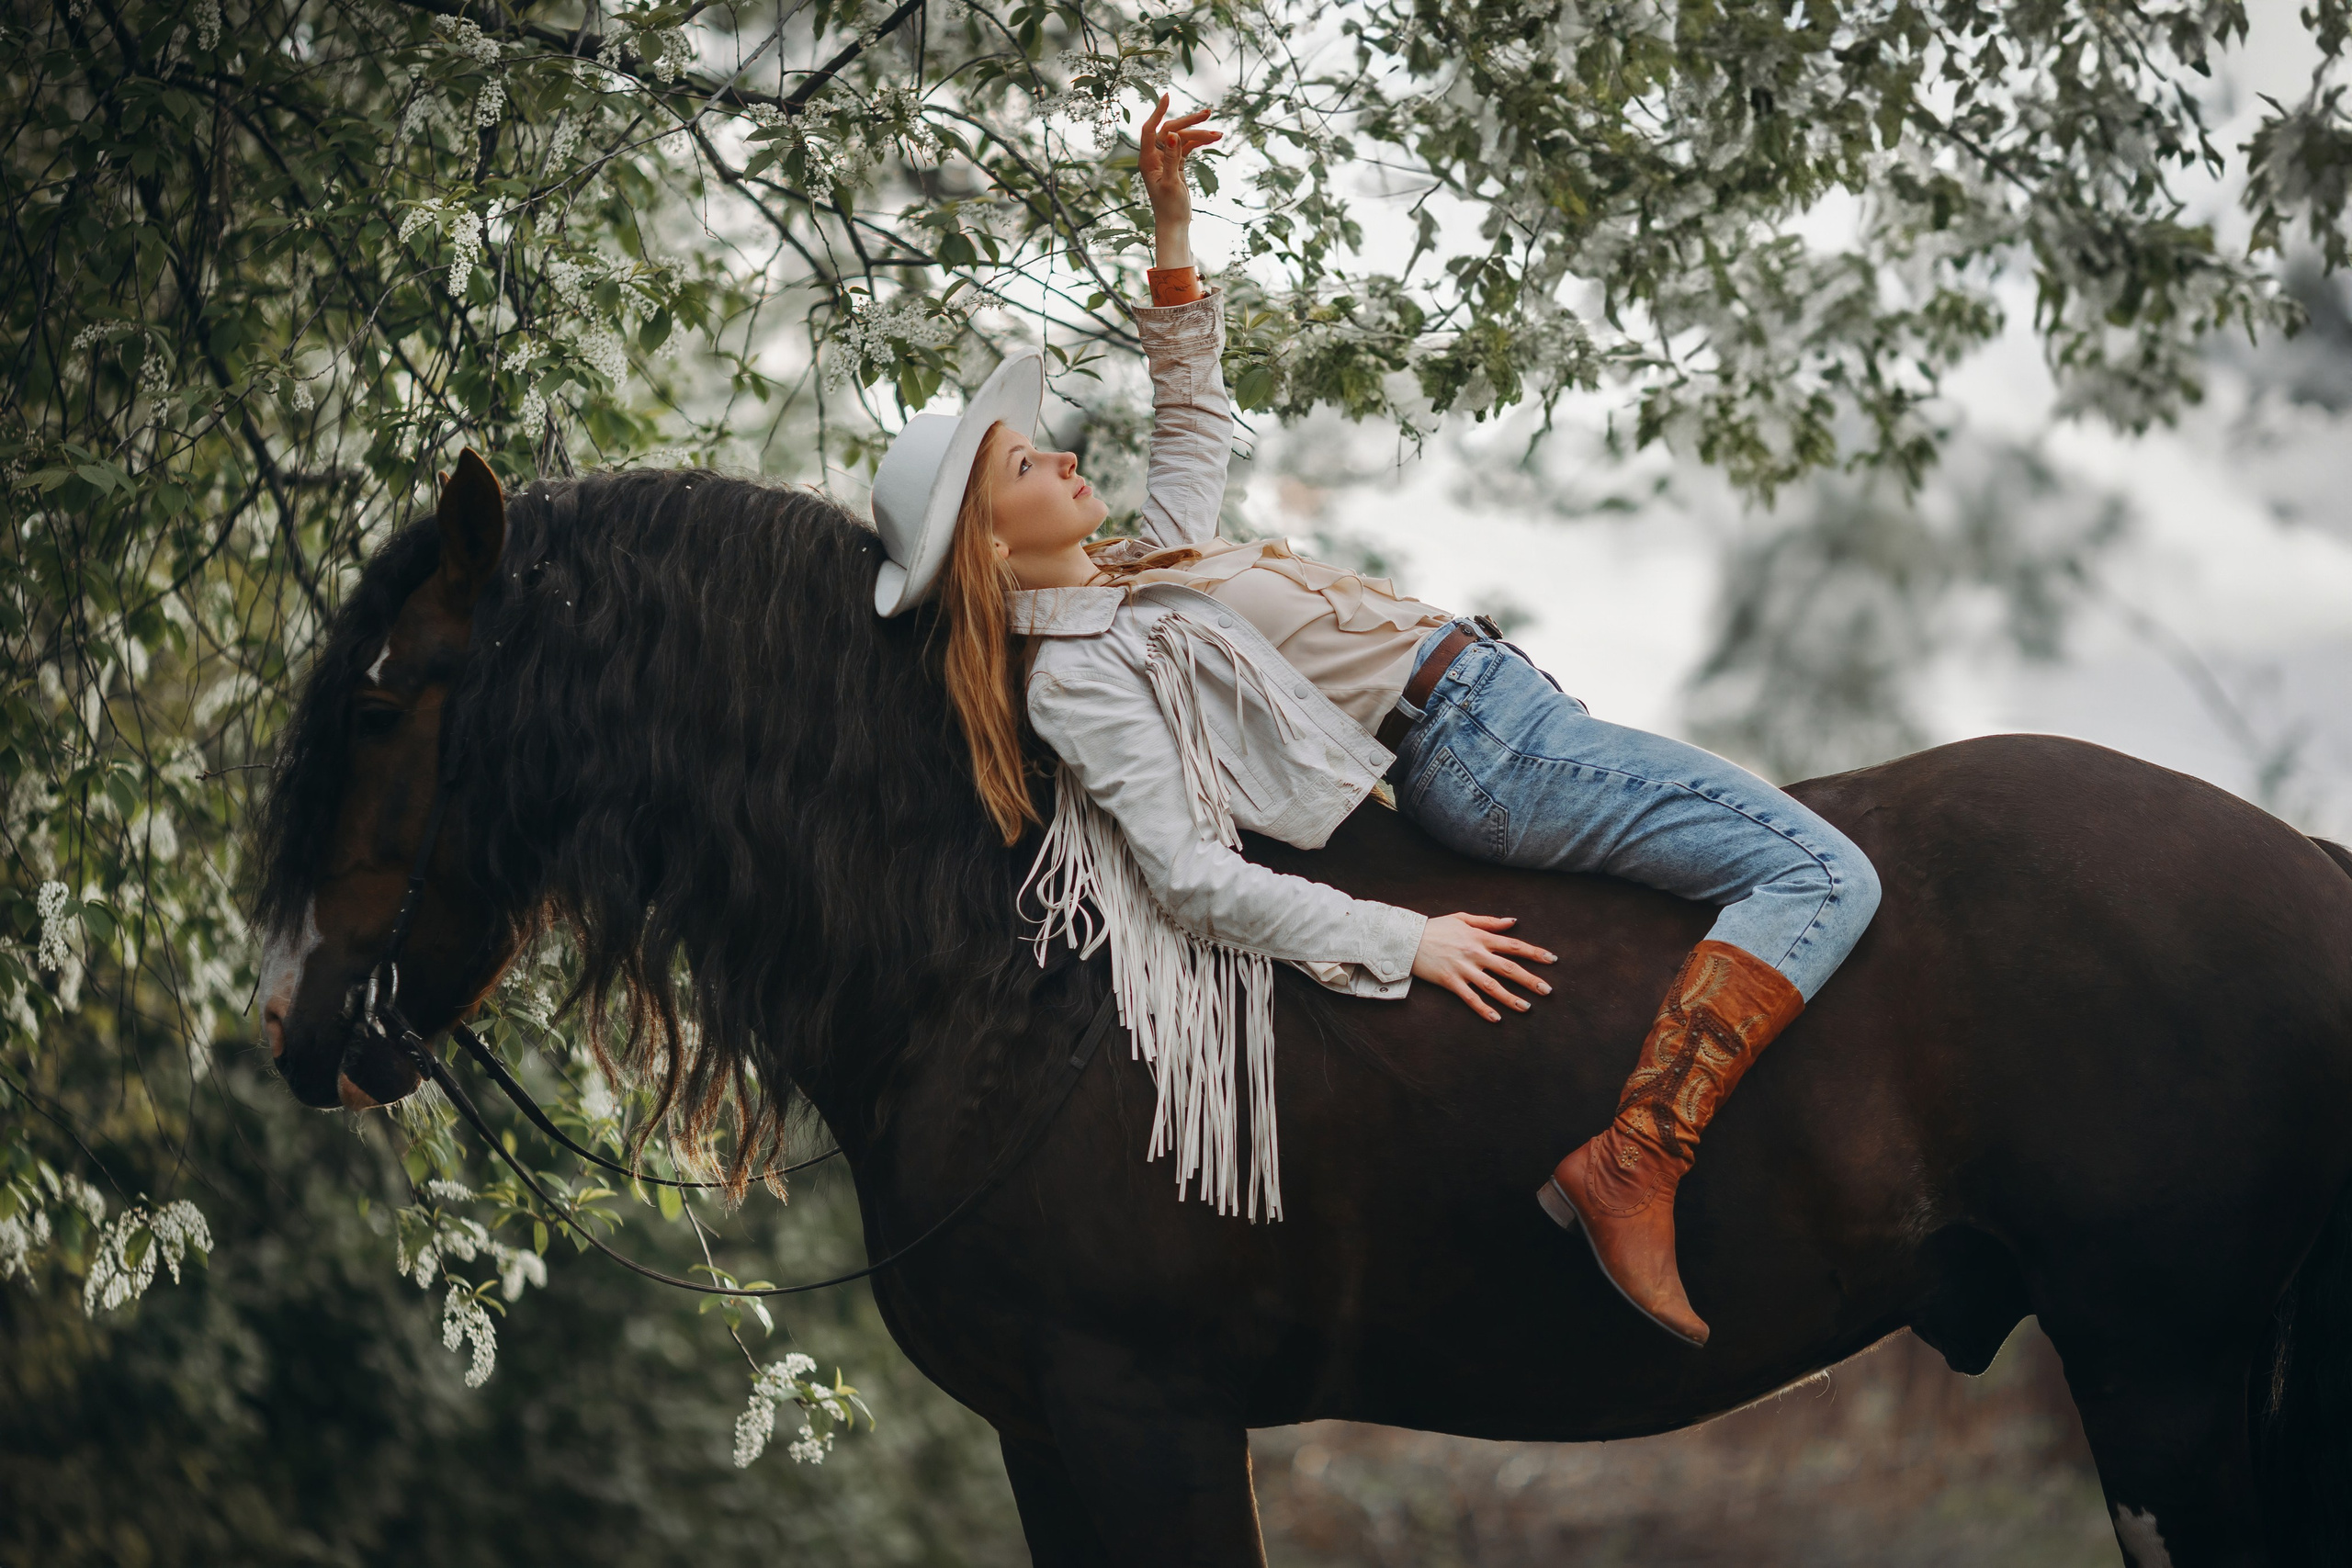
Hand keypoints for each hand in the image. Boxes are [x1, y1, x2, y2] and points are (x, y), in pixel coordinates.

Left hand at [1137, 92, 1220, 263]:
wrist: (1175, 224)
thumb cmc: (1169, 208)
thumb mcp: (1171, 183)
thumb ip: (1172, 159)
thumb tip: (1173, 135)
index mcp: (1147, 160)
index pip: (1150, 130)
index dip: (1158, 112)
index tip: (1168, 96)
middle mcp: (1154, 157)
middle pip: (1171, 131)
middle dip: (1190, 122)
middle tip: (1208, 114)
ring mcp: (1166, 159)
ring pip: (1182, 138)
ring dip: (1200, 134)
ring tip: (1219, 134)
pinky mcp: (1177, 164)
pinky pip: (1188, 147)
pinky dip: (1200, 143)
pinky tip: (1214, 139)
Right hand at [1412, 913, 1555, 1022]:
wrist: (1407, 940)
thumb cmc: (1436, 928)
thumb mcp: (1463, 918)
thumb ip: (1489, 921)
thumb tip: (1513, 922)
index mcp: (1480, 937)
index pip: (1513, 946)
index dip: (1534, 953)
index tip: (1552, 960)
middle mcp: (1475, 953)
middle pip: (1508, 968)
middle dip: (1530, 980)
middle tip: (1548, 990)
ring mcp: (1463, 969)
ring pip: (1492, 986)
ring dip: (1511, 998)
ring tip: (1527, 1008)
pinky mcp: (1450, 982)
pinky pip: (1470, 998)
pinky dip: (1483, 1009)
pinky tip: (1496, 1019)